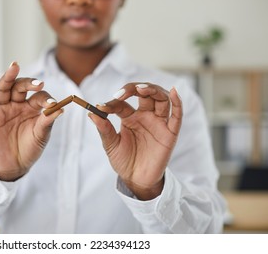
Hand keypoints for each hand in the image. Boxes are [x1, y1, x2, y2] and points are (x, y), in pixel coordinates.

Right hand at [0, 62, 61, 180]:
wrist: (14, 166)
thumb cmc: (30, 149)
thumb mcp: (41, 136)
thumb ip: (47, 122)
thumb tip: (60, 109)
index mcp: (32, 107)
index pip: (39, 96)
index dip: (45, 99)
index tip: (52, 104)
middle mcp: (18, 104)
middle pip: (21, 87)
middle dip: (29, 83)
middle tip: (38, 84)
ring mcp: (3, 108)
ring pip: (5, 88)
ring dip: (9, 76)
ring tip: (15, 66)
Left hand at [89, 83, 182, 199]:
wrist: (136, 179)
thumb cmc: (124, 161)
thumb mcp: (111, 145)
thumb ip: (104, 129)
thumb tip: (92, 113)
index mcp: (129, 117)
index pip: (122, 102)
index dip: (112, 102)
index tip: (101, 107)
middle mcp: (145, 116)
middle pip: (144, 93)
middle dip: (133, 88)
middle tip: (122, 93)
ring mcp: (158, 123)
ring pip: (161, 98)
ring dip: (152, 90)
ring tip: (142, 89)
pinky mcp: (170, 133)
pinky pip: (177, 116)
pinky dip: (177, 102)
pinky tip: (173, 92)